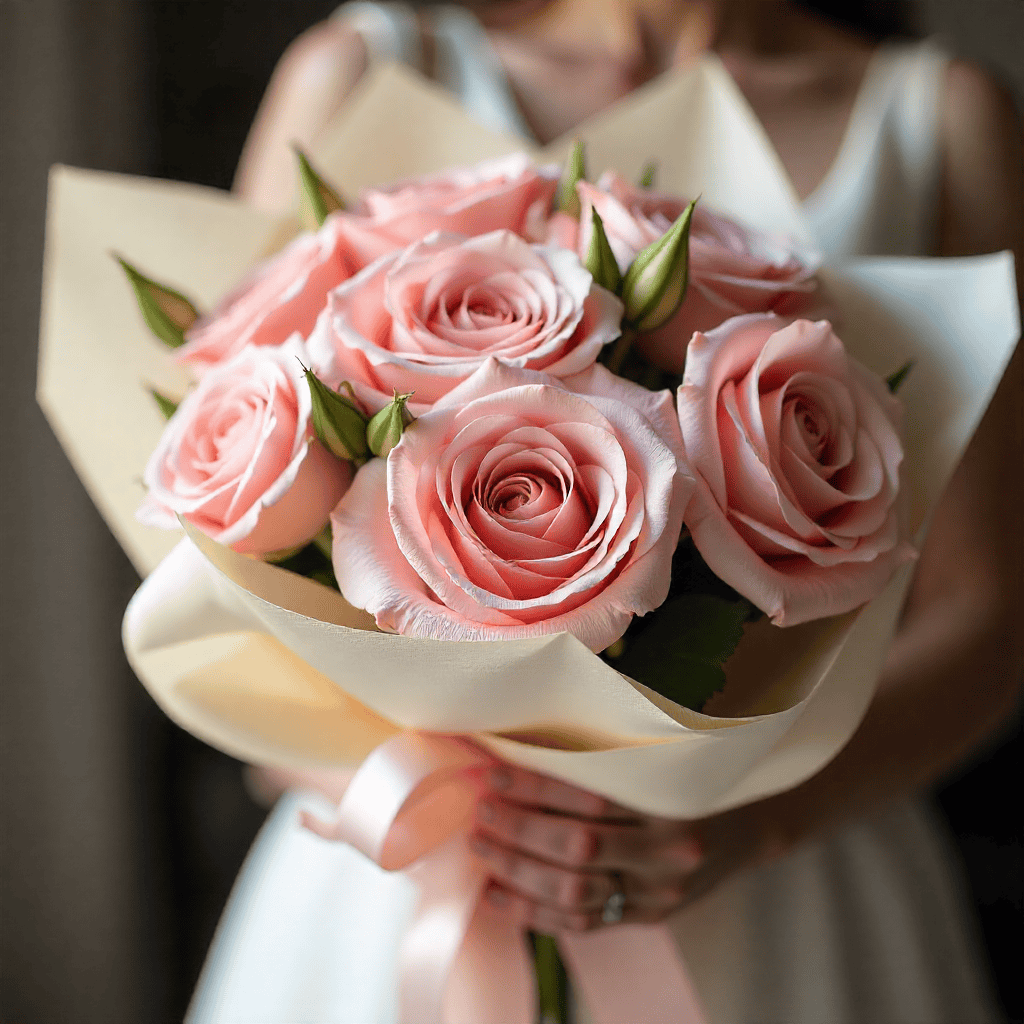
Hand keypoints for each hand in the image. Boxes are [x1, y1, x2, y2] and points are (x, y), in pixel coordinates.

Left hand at [470, 764, 792, 932]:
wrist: (749, 825)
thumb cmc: (692, 775)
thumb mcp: (660, 754)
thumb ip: (603, 750)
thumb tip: (525, 737)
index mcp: (672, 797)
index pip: (591, 796)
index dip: (536, 786)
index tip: (493, 773)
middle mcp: (669, 850)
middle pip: (579, 848)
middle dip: (519, 830)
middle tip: (481, 812)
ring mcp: (660, 892)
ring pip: (576, 893)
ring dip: (518, 872)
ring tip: (482, 848)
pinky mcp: (649, 916)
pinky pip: (584, 922)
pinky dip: (535, 912)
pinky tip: (498, 895)